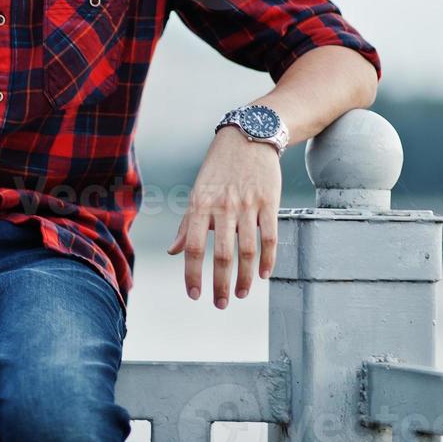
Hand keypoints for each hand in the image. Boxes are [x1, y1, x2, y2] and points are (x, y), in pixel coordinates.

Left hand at [166, 126, 281, 307]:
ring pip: (247, 250)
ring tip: (242, 294)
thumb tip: (173, 252)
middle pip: (222, 254)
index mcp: (200, 205)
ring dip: (245, 277)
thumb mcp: (198, 192)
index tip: (194, 295)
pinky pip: (270, 236)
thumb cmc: (219, 169)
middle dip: (221, 284)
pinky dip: (268, 259)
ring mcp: (247, 205)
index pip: (194, 247)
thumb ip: (187, 224)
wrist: (248, 137)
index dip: (193, 274)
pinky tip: (263, 275)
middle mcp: (223, 207)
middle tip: (221, 304)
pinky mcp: (269, 202)